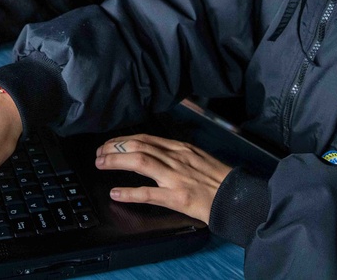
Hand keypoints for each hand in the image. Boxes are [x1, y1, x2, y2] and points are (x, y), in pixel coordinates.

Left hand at [95, 134, 231, 223]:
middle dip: (114, 148)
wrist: (238, 197)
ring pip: (140, 162)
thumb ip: (177, 154)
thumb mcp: (198, 158)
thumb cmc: (219, 180)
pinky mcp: (177, 197)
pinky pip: (148, 193)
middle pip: (138, 146)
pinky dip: (129, 193)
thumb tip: (155, 153)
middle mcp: (176, 158)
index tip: (110, 143)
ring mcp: (176, 177)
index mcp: (181, 148)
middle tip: (99, 153)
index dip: (123, 140)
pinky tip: (116, 193)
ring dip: (116, 161)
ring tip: (101, 164)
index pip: (146, 138)